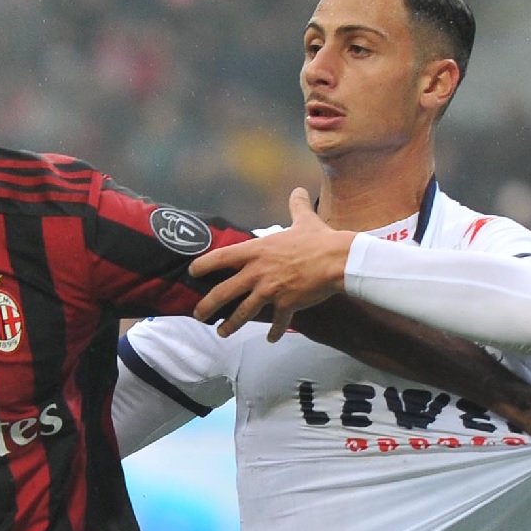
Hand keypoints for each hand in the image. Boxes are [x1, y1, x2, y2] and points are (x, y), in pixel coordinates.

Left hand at [190, 188, 354, 340]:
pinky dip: (273, 332)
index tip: (192, 271)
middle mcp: (258, 272)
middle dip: (207, 305)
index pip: (221, 257)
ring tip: (222, 332)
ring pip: (243, 312)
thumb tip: (298, 190)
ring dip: (231, 324)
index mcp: (257, 251)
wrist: (338, 260)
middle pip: (223, 291)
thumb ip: (296, 206)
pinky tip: (270, 339)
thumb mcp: (304, 220)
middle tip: (198, 314)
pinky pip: (277, 322)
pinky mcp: (286, 305)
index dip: (203, 265)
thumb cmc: (320, 239)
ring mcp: (270, 290)